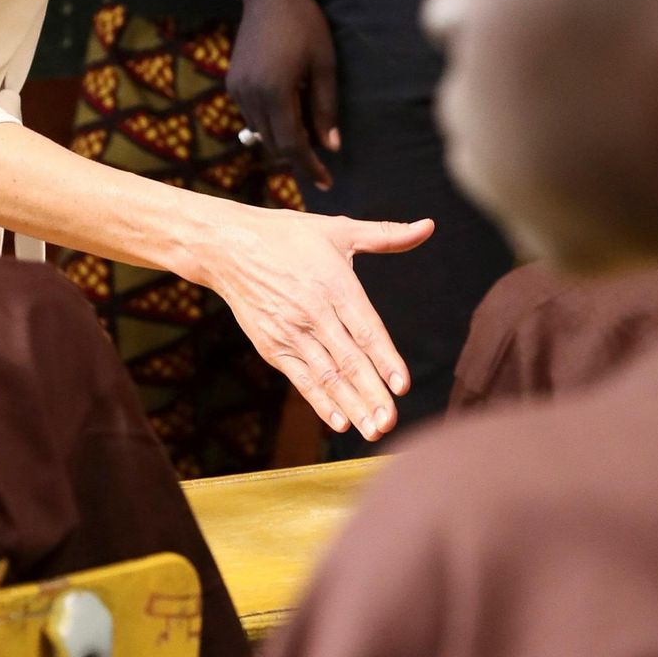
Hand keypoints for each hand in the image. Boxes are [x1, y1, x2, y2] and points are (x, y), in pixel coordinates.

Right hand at [202, 204, 433, 441]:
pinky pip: (301, 379)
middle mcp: (313, 312)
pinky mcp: (272, 346)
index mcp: (334, 285)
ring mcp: (290, 332)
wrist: (228, 248)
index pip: (366, 330)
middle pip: (348, 360)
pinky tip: (339, 422)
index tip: (402, 386)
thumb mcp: (338, 230)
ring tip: (373, 430)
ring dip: (351, 405)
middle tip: (391, 421)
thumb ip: (386, 235)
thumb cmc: (288, 236)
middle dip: (372, 394)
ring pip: (326, 376)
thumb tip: (428, 226)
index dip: (385, 359)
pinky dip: (320, 402)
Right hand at [230, 0, 339, 192]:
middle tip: (321, 161)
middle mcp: (251, 96)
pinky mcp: (233, 82)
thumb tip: (331, 146)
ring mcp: (238, 89)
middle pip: (274, 143)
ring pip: (261, 132)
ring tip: (307, 136)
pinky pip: (252, 115)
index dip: (310, 166)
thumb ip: (325, 109)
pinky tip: (288, 114)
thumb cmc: (306, 26)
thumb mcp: (324, 66)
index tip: (327, 181)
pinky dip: (270, 123)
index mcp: (276, 93)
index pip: (292, 145)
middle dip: (297, 156)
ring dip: (283, 139)